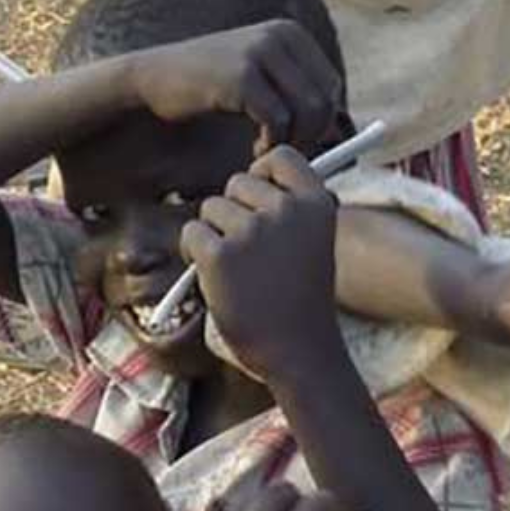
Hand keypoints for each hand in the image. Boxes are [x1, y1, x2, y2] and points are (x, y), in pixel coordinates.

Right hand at [118, 20, 346, 152]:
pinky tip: (253, 148)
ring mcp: (261, 52)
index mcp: (290, 33)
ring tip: (267, 149)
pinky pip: (279, 120)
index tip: (300, 141)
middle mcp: (280, 35)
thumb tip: (341, 127)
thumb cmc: (207, 85)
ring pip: (308, 111)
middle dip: (311, 135)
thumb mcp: (257, 74)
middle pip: (325, 99)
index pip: (332, 85)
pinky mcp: (242, 76)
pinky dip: (270, 143)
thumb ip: (293, 88)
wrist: (153, 77)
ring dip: (292, 141)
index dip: (323, 121)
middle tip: (285, 151)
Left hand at [178, 147, 342, 382]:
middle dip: (233, 212)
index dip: (263, 173)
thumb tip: (251, 177)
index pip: (281, 158)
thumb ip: (292, 208)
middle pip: (237, 183)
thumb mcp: (314, 243)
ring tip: (236, 270)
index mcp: (317, 203)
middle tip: (248, 252)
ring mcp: (253, 232)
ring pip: (210, 208)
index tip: (259, 198)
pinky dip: (195, 253)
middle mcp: (287, 210)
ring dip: (214, 235)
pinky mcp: (220, 256)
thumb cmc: (301, 299)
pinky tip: (215, 278)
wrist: (299, 352)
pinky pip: (192, 234)